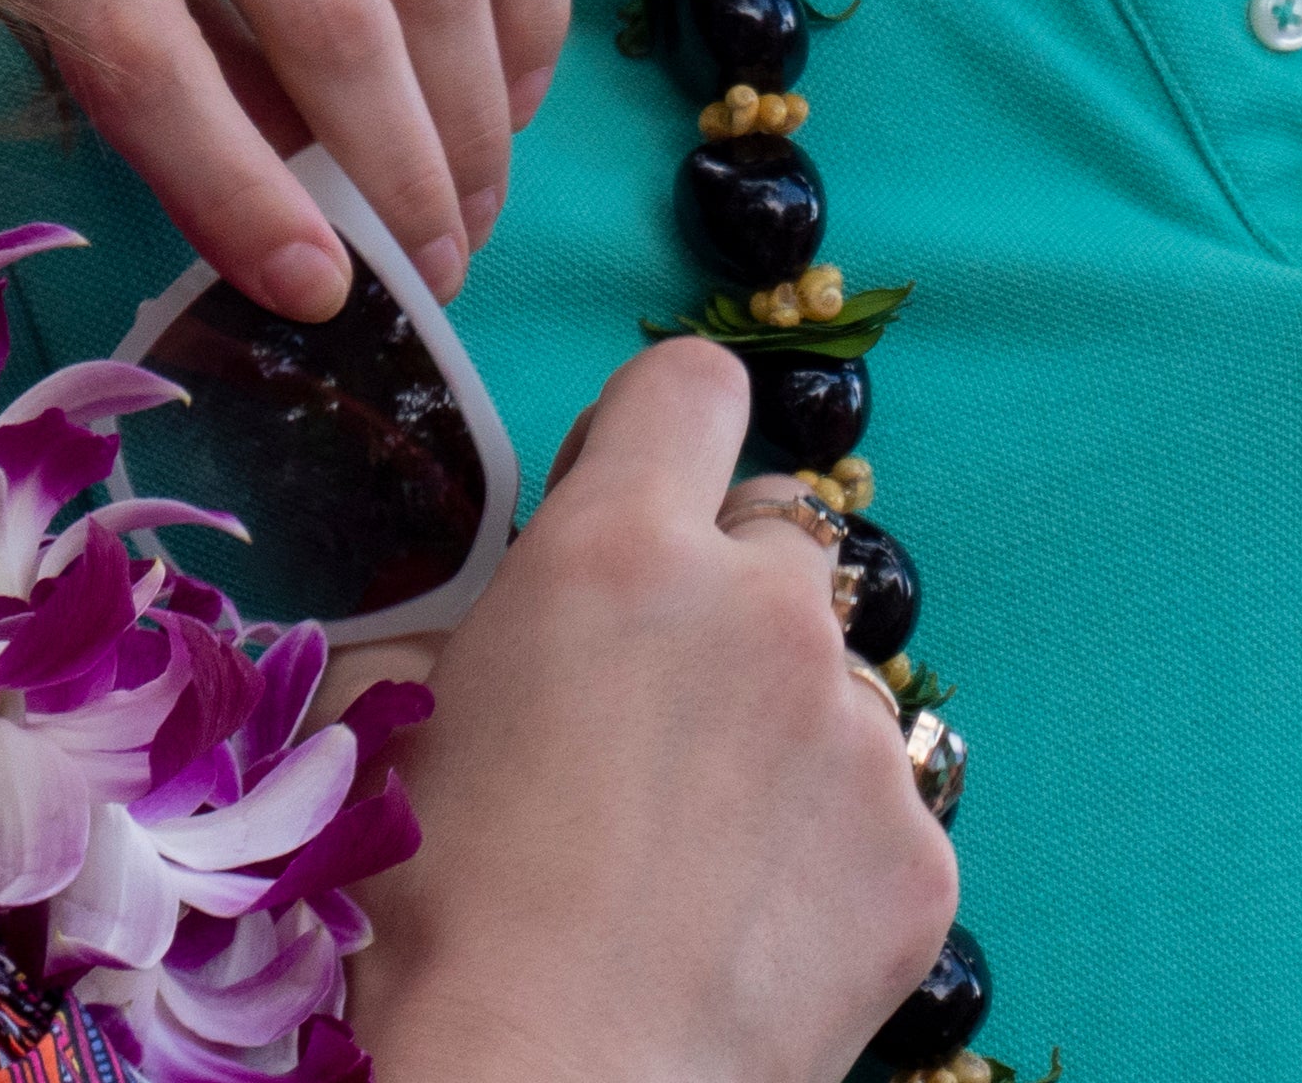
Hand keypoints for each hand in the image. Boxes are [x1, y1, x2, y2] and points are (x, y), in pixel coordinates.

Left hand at [0, 0, 563, 316]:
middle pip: (323, 23)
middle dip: (395, 182)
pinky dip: (525, 4)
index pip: (148, 62)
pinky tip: (512, 88)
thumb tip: (292, 205)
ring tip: (474, 207)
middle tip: (431, 275)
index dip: (239, 196)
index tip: (318, 297)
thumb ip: (130, 42)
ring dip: (472, 118)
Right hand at [344, 338, 955, 1082]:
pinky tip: (744, 916)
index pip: (694, 385)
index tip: (622, 501)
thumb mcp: (383, 714)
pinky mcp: (918, 854)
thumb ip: (453, 616)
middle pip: (778, 534)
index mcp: (621, 550)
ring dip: (776, 723)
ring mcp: (859, 735)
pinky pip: (881, 803)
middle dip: (719, 592)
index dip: (654, 432)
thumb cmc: (423, 915)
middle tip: (646, 708)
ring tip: (691, 842)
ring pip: (835, 678)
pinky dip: (824, 841)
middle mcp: (765, 612)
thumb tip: (480, 607)